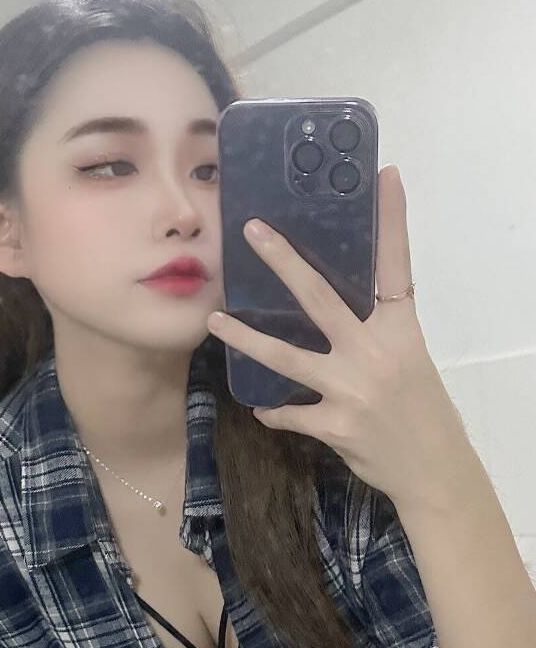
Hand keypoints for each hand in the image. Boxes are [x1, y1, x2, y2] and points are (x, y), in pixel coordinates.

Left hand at [207, 165, 465, 508]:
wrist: (433, 471)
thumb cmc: (421, 411)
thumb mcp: (409, 360)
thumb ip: (374, 334)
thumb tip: (329, 312)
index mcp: (401, 330)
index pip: (396, 266)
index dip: (392, 221)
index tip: (385, 176)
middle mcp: (375, 352)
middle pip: (320, 297)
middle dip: (283, 261)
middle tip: (252, 231)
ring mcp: (352, 389)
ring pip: (286, 355)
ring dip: (246, 338)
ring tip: (214, 320)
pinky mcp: (334, 424)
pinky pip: (290, 412)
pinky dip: (275, 411)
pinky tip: (262, 408)